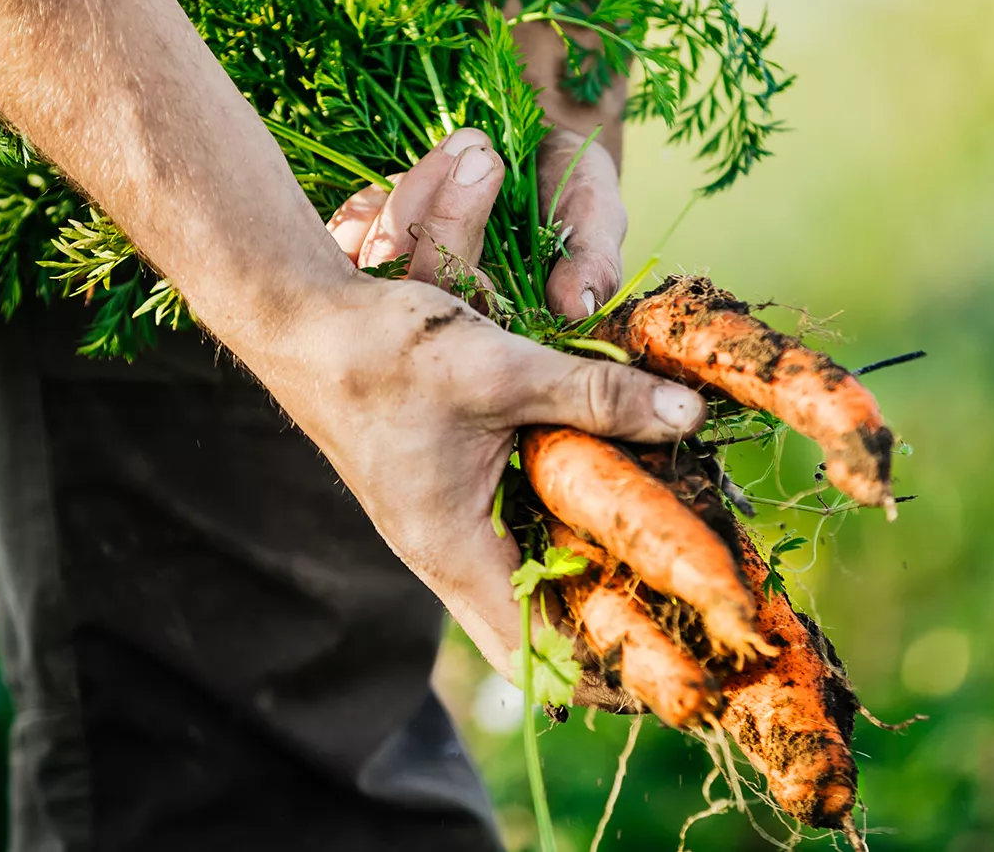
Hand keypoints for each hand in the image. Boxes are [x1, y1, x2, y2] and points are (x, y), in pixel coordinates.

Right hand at [265, 131, 705, 709]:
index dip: (603, 671)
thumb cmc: (386, 353)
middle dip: (606, 624)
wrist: (304, 321)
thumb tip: (688, 416)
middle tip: (684, 604)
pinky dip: (559, 526)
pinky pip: (510, 535)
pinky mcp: (443, 496)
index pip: (536, 654)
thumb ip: (596, 395)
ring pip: (525, 579)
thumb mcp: (501, 369)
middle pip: (536, 628)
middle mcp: (447, 555)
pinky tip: (603, 490)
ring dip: (585, 572)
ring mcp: (442, 528)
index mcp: (454, 551)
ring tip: (661, 555)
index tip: (674, 660)